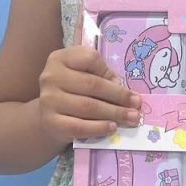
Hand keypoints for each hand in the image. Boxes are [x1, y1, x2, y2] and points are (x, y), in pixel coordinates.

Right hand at [37, 10, 142, 142]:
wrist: (49, 116)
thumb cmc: (72, 91)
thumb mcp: (83, 75)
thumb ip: (101, 75)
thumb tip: (123, 90)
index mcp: (60, 58)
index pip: (90, 58)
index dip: (109, 71)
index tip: (124, 83)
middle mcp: (51, 76)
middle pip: (92, 84)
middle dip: (119, 96)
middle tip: (137, 104)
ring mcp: (48, 100)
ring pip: (88, 106)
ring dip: (114, 113)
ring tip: (131, 117)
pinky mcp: (51, 122)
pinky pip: (79, 126)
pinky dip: (98, 127)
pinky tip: (112, 127)